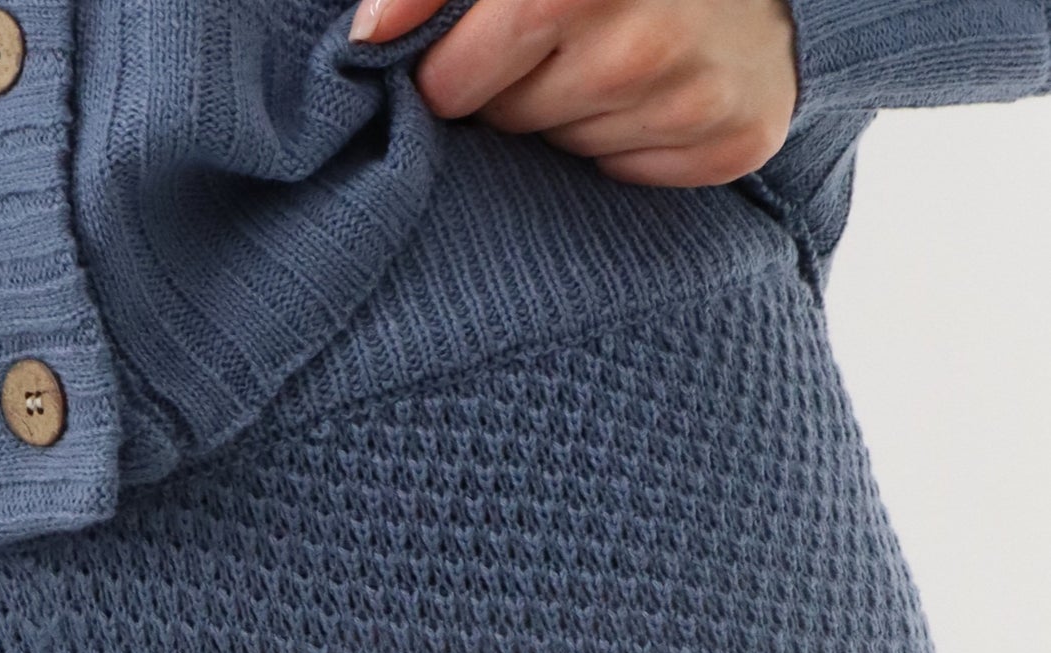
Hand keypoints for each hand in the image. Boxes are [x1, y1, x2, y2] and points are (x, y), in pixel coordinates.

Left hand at [348, 0, 799, 187]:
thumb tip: (367, 37)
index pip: (455, 76)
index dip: (453, 67)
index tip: (477, 46)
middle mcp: (642, 34)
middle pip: (508, 117)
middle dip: (514, 86)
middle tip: (560, 40)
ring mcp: (691, 93)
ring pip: (566, 149)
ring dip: (571, 114)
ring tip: (613, 59)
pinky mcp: (730, 141)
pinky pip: (626, 173)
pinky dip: (626, 143)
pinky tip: (654, 90)